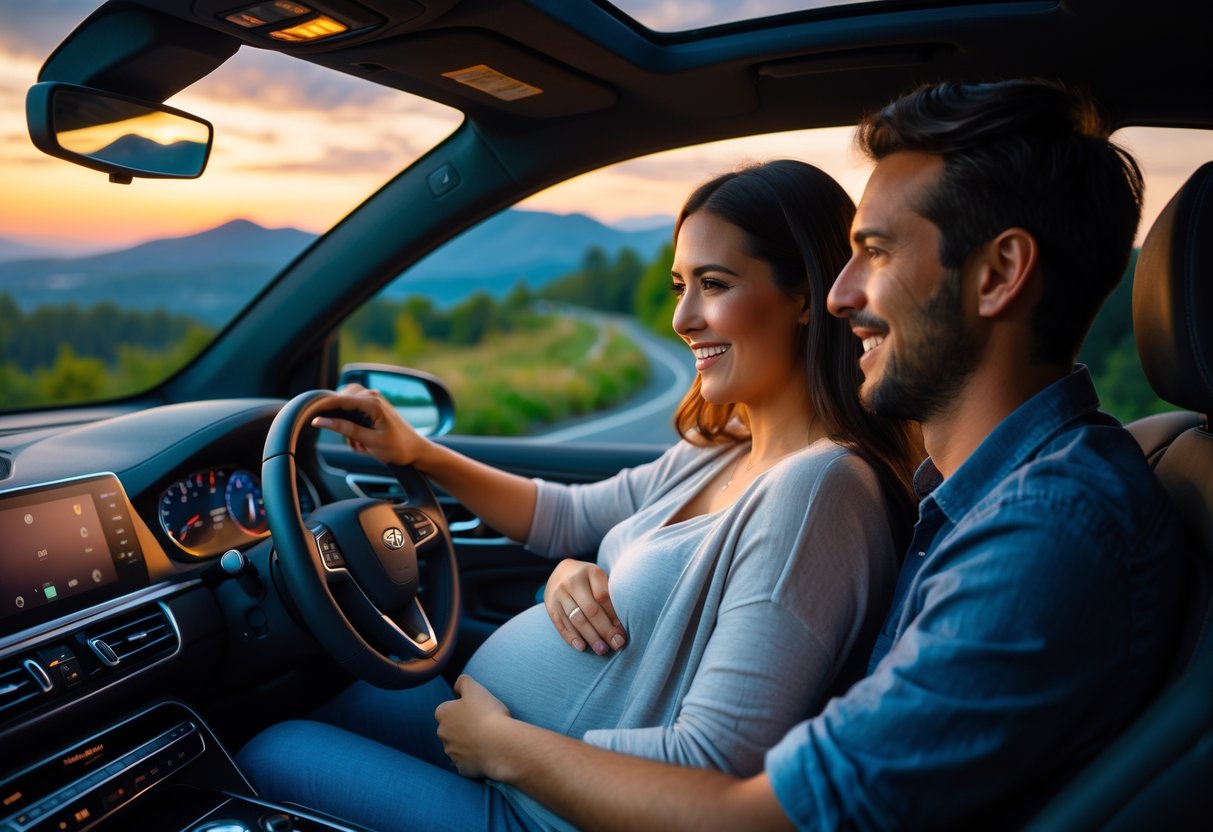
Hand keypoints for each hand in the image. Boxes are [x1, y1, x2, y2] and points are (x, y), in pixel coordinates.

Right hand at [311, 383, 428, 466]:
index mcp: (371, 402)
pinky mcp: (372, 405)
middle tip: (353, 441)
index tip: (307, 413)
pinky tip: (363, 439)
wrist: (416, 450)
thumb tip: (321, 421)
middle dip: (339, 419)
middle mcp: (371, 395)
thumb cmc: (398, 448)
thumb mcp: (369, 441)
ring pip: (344, 405)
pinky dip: (352, 424)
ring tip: (360, 442)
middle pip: (339, 400)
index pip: (338, 399)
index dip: (321, 406)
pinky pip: (352, 410)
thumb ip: (345, 429)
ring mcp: (372, 398)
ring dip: (346, 423)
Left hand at [435, 675, 512, 778]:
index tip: (476, 709)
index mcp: (443, 714)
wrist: (500, 745)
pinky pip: (466, 762)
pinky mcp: (462, 768)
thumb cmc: (487, 714)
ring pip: (458, 746)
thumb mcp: (475, 688)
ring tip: (487, 738)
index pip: (447, 708)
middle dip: (462, 727)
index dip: (462, 707)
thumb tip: (458, 684)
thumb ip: (463, 682)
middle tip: (482, 723)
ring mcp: (451, 753)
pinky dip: (474, 758)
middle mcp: (443, 734)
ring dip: (468, 742)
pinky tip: (486, 752)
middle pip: (451, 728)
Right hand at [544, 558, 626, 654]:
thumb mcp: (600, 581)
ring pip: (576, 618)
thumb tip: (618, 629)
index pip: (604, 597)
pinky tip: (582, 647)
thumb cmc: (589, 581)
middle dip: (604, 630)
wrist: (561, 572)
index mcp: (591, 572)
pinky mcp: (549, 605)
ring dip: (590, 637)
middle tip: (616, 645)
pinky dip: (571, 637)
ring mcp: (559, 592)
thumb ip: (610, 598)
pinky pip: (560, 624)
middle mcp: (573, 581)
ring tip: (601, 650)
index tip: (622, 633)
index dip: (614, 617)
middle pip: (591, 610)